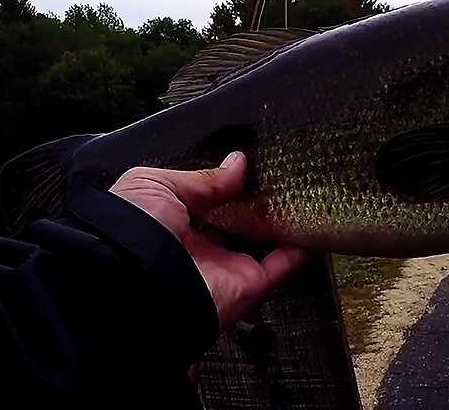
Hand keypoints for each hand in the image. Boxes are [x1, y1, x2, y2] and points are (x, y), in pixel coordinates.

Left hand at [109, 152, 308, 328]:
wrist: (133, 286)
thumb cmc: (132, 229)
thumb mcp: (156, 185)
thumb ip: (201, 179)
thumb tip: (239, 163)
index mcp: (169, 222)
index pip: (204, 201)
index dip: (225, 183)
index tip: (250, 163)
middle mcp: (198, 247)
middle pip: (237, 222)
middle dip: (257, 201)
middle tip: (283, 175)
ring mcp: (224, 267)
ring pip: (262, 244)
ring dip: (282, 224)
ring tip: (305, 193)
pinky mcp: (247, 286)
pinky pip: (280, 268)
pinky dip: (301, 251)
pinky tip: (316, 226)